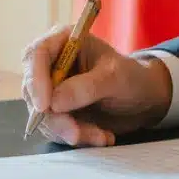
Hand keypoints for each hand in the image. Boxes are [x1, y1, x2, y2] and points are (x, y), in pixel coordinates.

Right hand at [20, 25, 172, 146]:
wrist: (144, 99)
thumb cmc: (132, 77)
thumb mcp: (115, 77)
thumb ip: (87, 86)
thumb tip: (54, 102)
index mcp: (64, 41)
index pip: (36, 55)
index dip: (35, 80)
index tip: (45, 106)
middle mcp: (53, 64)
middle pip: (33, 90)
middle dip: (55, 117)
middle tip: (77, 134)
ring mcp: (53, 90)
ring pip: (43, 115)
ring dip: (71, 131)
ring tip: (102, 136)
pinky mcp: (58, 112)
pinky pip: (56, 129)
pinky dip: (78, 136)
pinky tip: (102, 136)